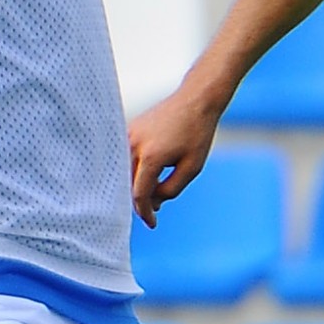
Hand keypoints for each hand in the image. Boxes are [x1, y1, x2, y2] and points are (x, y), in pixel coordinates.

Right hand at [129, 88, 221, 226]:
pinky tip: (150, 174)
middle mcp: (134, 145)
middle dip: (142, 200)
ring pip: (126, 172)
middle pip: (130, 185)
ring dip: (138, 185)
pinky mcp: (127, 130)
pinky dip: (135, 170)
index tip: (153, 224)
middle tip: (157, 210)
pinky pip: (126, 158)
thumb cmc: (197, 134)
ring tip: (157, 190)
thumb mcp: (192, 167)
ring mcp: (127, 136)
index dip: (145, 213)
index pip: (140, 195)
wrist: (194, 100)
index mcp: (151, 157)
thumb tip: (153, 203)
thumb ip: (171, 189)